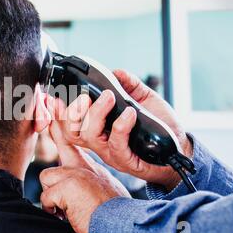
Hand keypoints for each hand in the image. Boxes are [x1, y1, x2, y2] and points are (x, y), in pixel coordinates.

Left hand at [39, 100, 129, 232]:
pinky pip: (47, 196)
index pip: (72, 137)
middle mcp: (84, 165)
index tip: (52, 102)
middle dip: (60, 120)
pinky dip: (54, 209)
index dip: (61, 118)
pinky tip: (67, 213)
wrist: (123, 226)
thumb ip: (82, 177)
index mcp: (90, 165)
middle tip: (54, 101)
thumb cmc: (111, 211)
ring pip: (47, 177)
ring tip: (69, 205)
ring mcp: (76, 172)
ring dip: (54, 195)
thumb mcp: (98, 187)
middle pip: (65, 137)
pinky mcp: (69, 184)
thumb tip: (61, 180)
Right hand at [48, 69, 192, 190]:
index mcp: (99, 129)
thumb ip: (129, 85)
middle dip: (71, 113)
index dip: (58, 113)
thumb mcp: (142, 100)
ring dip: (96, 113)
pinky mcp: (127, 161)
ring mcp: (112, 153)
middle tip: (84, 96)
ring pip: (90, 136)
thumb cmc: (158, 127)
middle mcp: (100, 143)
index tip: (54, 97)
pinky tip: (130, 113)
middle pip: (72, 132)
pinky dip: (121, 126)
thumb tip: (116, 72)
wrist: (178, 148)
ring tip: (109, 97)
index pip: (70, 124)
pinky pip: (117, 145)